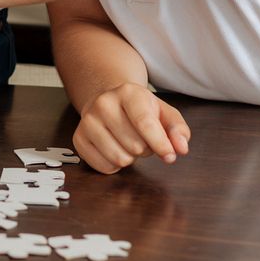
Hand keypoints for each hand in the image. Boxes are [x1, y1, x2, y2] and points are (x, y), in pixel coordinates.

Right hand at [73, 82, 190, 173]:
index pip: (145, 123)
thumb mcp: (164, 113)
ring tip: (127, 142)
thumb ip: (177, 129)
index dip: (160, 144)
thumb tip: (181, 148)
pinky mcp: (78, 138)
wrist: (108, 100)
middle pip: (135, 146)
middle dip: (145, 148)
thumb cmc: (140, 110)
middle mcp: (103, 104)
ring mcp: (87, 121)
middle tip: (141, 137)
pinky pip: (104, 167)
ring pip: (119, 159)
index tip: (170, 156)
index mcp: (128, 93)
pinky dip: (114, 165)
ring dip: (130, 157)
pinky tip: (114, 149)